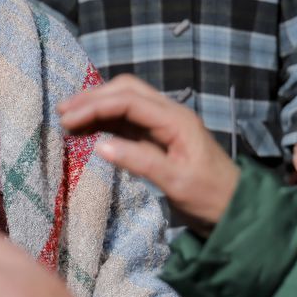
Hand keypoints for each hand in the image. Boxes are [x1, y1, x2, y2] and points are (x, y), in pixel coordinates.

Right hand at [56, 74, 239, 229]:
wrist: (234, 208)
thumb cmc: (210, 195)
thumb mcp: (176, 182)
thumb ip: (139, 162)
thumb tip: (100, 147)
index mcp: (176, 119)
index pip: (128, 100)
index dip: (95, 106)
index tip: (68, 120)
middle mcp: (170, 113)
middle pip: (126, 89)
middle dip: (92, 97)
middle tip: (62, 113)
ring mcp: (164, 123)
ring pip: (125, 100)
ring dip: (97, 105)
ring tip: (68, 118)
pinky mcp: (159, 136)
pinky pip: (128, 118)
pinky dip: (105, 119)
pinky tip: (87, 128)